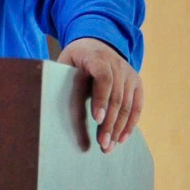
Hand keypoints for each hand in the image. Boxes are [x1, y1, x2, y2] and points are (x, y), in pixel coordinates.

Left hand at [57, 37, 142, 153]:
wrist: (97, 43)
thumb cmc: (76, 57)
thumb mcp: (66, 60)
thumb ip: (63, 76)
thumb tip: (53, 100)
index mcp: (97, 57)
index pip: (103, 78)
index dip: (101, 99)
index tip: (97, 119)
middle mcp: (117, 65)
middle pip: (117, 97)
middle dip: (110, 123)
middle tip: (102, 143)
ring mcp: (129, 74)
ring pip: (127, 105)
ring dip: (119, 128)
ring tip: (109, 146)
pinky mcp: (137, 83)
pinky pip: (137, 106)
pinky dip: (130, 123)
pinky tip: (122, 138)